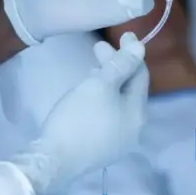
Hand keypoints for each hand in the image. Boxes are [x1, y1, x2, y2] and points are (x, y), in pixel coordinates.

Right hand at [8, 32, 149, 194]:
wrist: (54, 159)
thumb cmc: (79, 116)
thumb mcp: (100, 84)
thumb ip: (122, 65)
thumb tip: (141, 47)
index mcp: (138, 113)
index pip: (140, 76)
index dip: (130, 53)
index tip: (120, 35)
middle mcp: (134, 129)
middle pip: (129, 89)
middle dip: (116, 66)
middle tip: (98, 46)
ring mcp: (118, 141)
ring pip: (118, 102)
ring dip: (108, 81)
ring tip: (93, 68)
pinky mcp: (101, 147)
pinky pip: (108, 115)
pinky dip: (102, 98)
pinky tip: (88, 93)